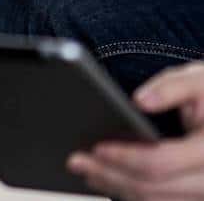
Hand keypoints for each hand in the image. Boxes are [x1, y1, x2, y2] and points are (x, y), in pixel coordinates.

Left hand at [67, 62, 203, 199]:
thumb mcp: (198, 79)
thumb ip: (171, 88)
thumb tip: (139, 101)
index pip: (160, 163)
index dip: (125, 157)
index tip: (96, 148)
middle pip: (152, 188)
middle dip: (109, 175)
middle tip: (75, 161)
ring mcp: (203, 191)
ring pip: (155, 200)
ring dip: (117, 187)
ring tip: (86, 171)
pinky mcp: (195, 193)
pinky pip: (163, 200)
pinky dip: (134, 192)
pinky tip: (110, 179)